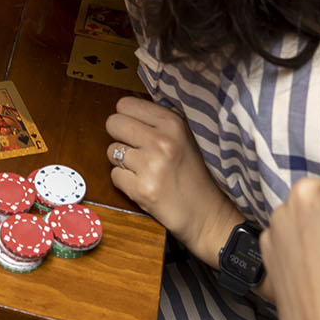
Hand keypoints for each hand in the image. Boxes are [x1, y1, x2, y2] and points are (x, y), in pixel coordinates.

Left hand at [103, 98, 240, 254]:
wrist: (208, 215)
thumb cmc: (194, 175)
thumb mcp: (184, 137)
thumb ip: (157, 122)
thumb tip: (125, 109)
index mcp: (173, 123)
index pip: (125, 104)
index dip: (126, 118)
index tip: (136, 130)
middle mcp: (161, 141)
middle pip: (113, 123)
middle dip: (120, 137)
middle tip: (137, 150)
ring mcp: (151, 166)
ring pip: (111, 151)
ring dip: (123, 161)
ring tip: (145, 170)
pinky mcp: (141, 189)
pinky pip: (114, 175)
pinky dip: (124, 182)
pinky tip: (144, 185)